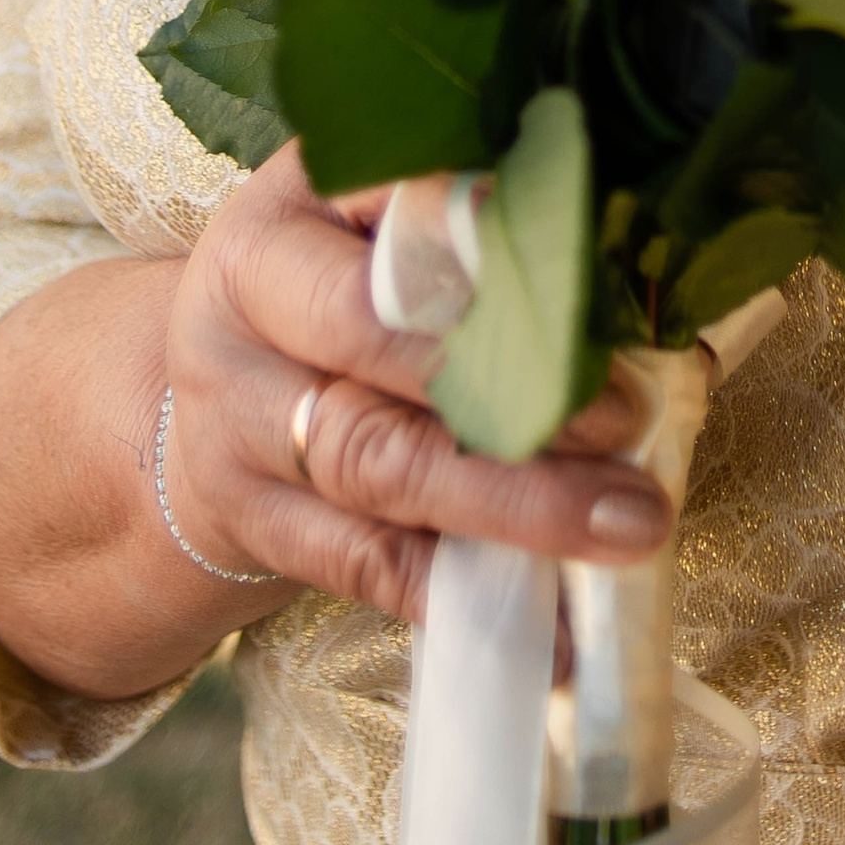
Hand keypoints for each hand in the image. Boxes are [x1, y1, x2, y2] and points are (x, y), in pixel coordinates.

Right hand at [156, 142, 670, 617]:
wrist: (206, 393)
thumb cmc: (329, 291)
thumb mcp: (369, 233)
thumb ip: (478, 241)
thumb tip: (639, 287)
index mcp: (284, 221)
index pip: (387, 232)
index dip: (495, 270)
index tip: (594, 303)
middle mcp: (241, 317)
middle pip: (374, 347)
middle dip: (508, 388)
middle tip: (629, 423)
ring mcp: (234, 431)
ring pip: (376, 466)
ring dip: (511, 502)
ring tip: (622, 524)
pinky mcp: (256, 527)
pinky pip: (366, 567)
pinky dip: (465, 595)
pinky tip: (555, 623)